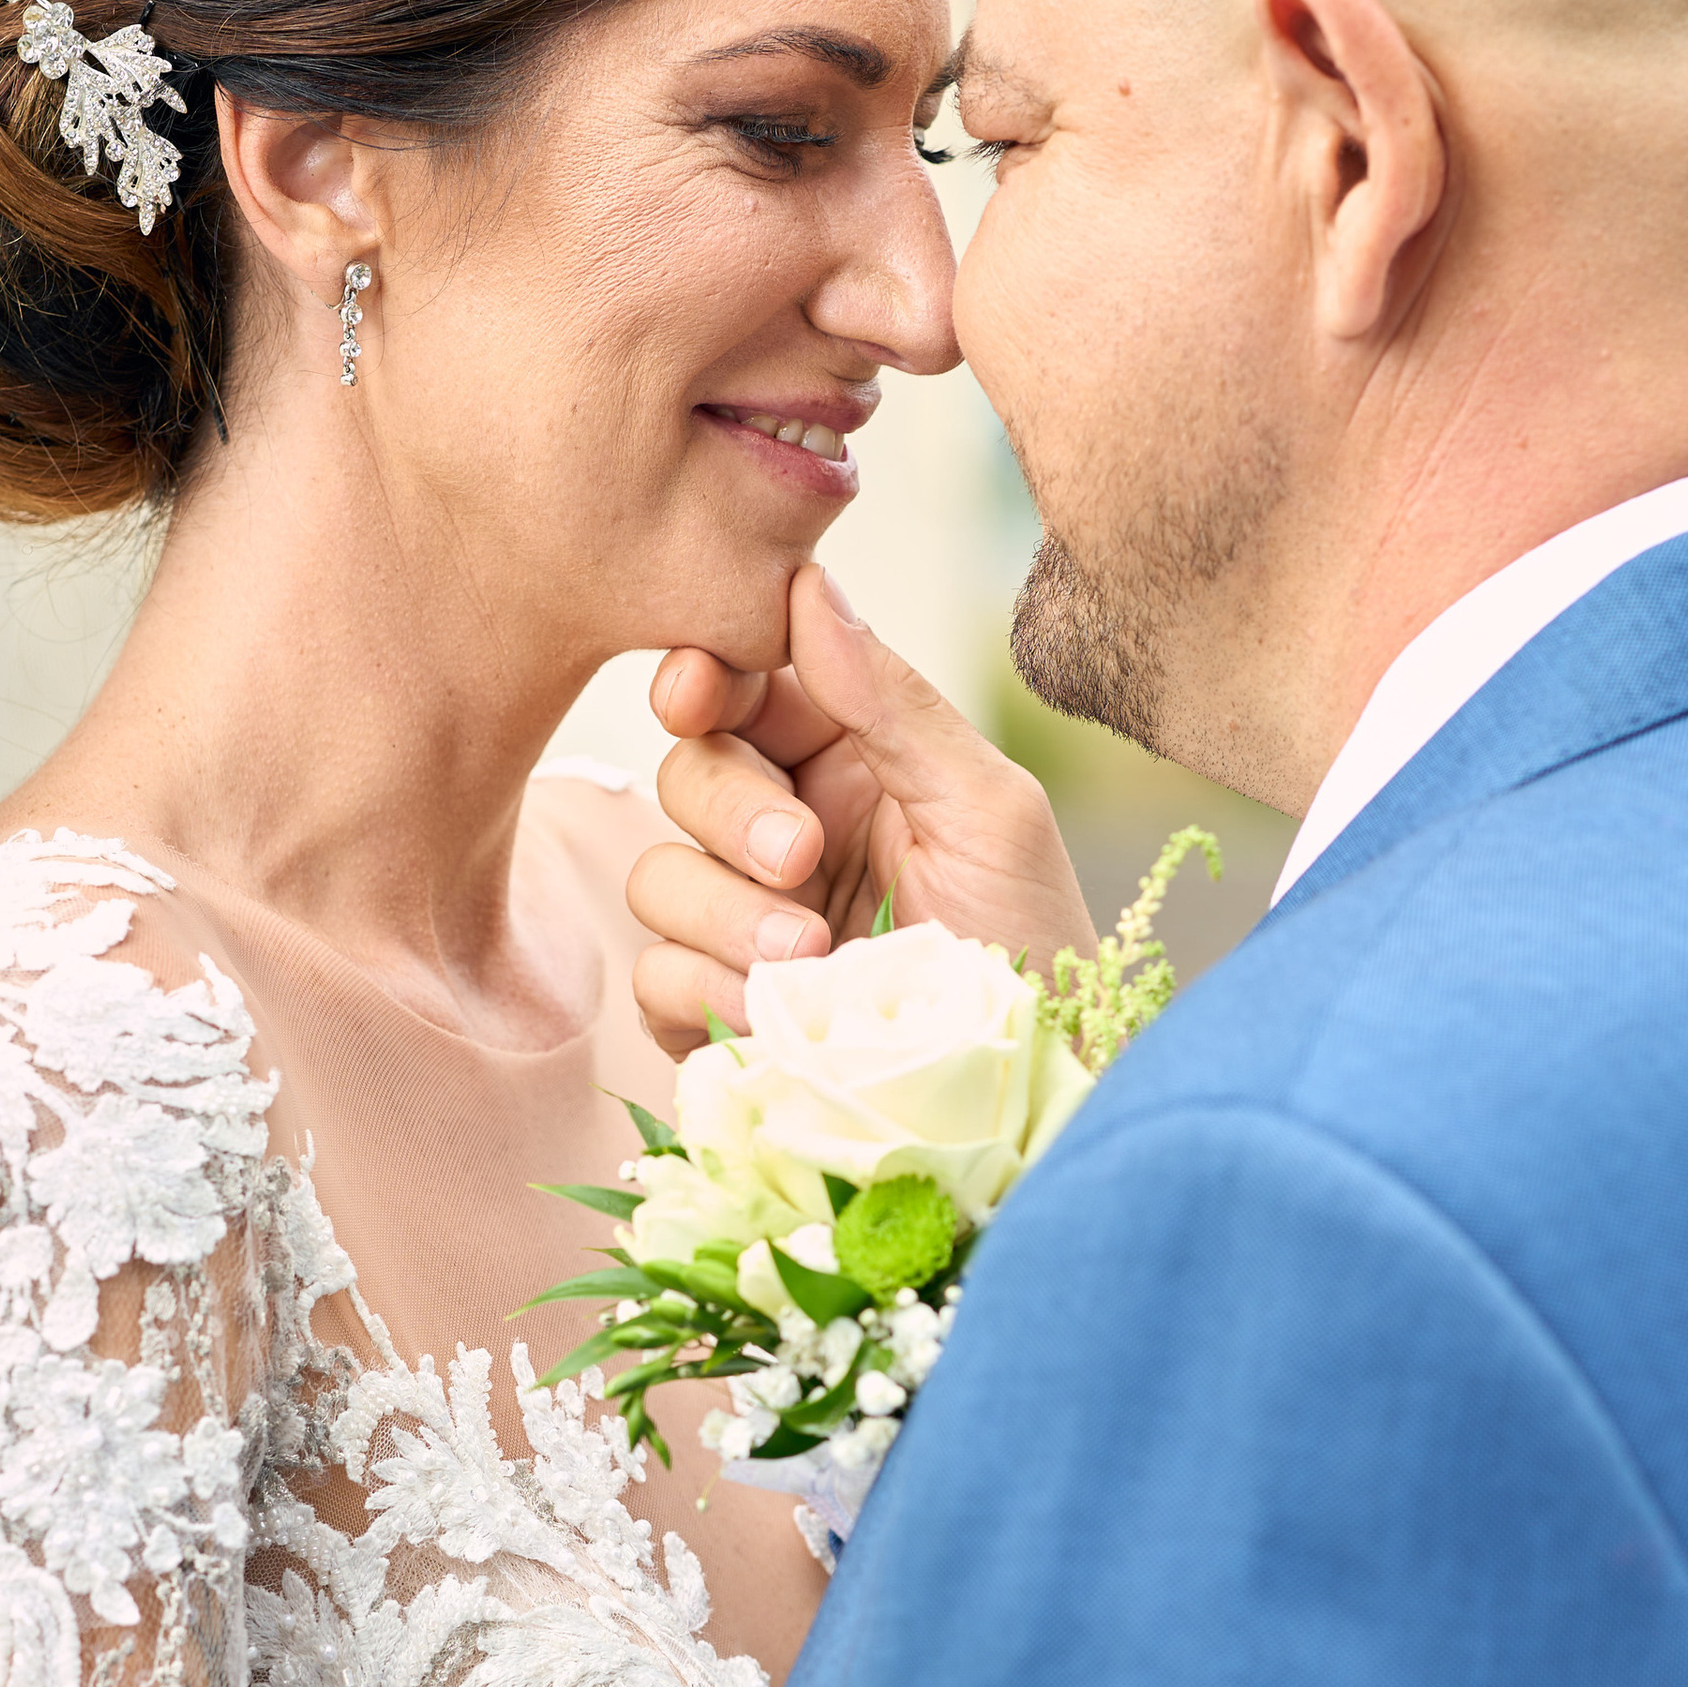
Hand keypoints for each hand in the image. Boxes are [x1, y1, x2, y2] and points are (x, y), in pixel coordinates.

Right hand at [629, 563, 1095, 1059]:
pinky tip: (774, 1011)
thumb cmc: (1035, 952)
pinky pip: (652, 974)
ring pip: (658, 872)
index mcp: (856, 764)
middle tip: (802, 856)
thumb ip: (892, 701)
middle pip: (687, 772)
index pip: (747, 690)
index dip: (702, 679)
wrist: (1026, 1103)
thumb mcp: (989, 811)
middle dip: (730, 809)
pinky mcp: (718, 1012)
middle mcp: (791, 834)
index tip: (694, 689)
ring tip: (812, 955)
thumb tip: (807, 583)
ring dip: (724, 910)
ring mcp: (747, 926)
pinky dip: (704, 986)